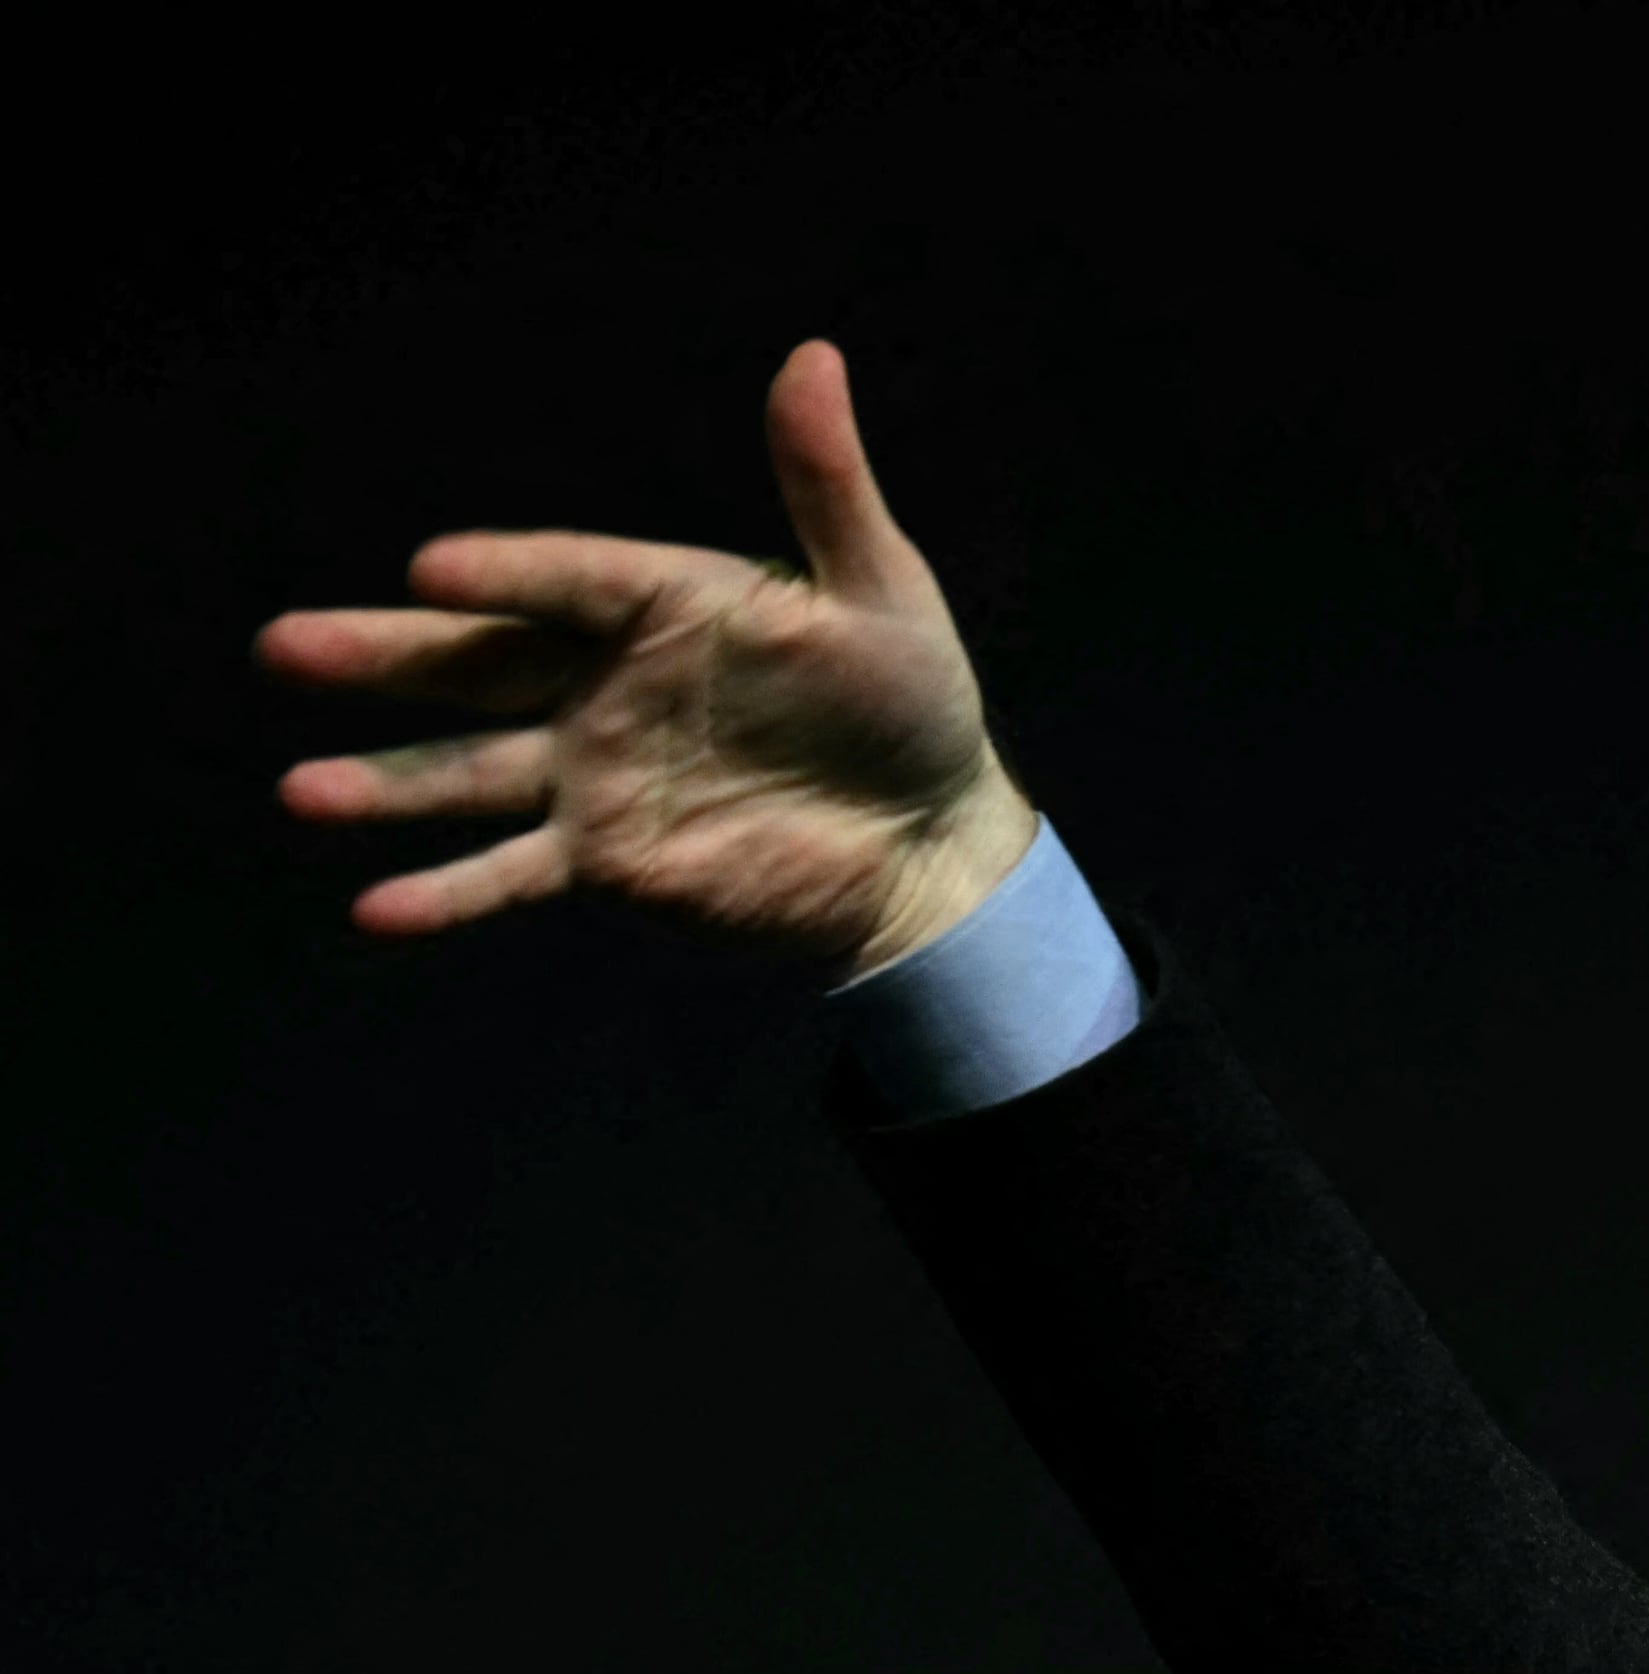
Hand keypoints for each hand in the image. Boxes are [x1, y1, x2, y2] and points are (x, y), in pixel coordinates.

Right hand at [259, 342, 1038, 974]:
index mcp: (662, 604)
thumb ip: (828, 487)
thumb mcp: (879, 589)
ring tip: (300, 790)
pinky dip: (448, 893)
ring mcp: (595, 772)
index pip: (567, 580)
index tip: (432, 570)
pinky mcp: (609, 858)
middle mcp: (604, 682)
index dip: (505, 575)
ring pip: (470, 774)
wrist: (931, 838)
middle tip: (284, 646)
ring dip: (385, 786)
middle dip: (383, 656)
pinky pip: (515, 874)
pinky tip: (375, 909)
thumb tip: (814, 356)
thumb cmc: (911, 698)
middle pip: (477, 664)